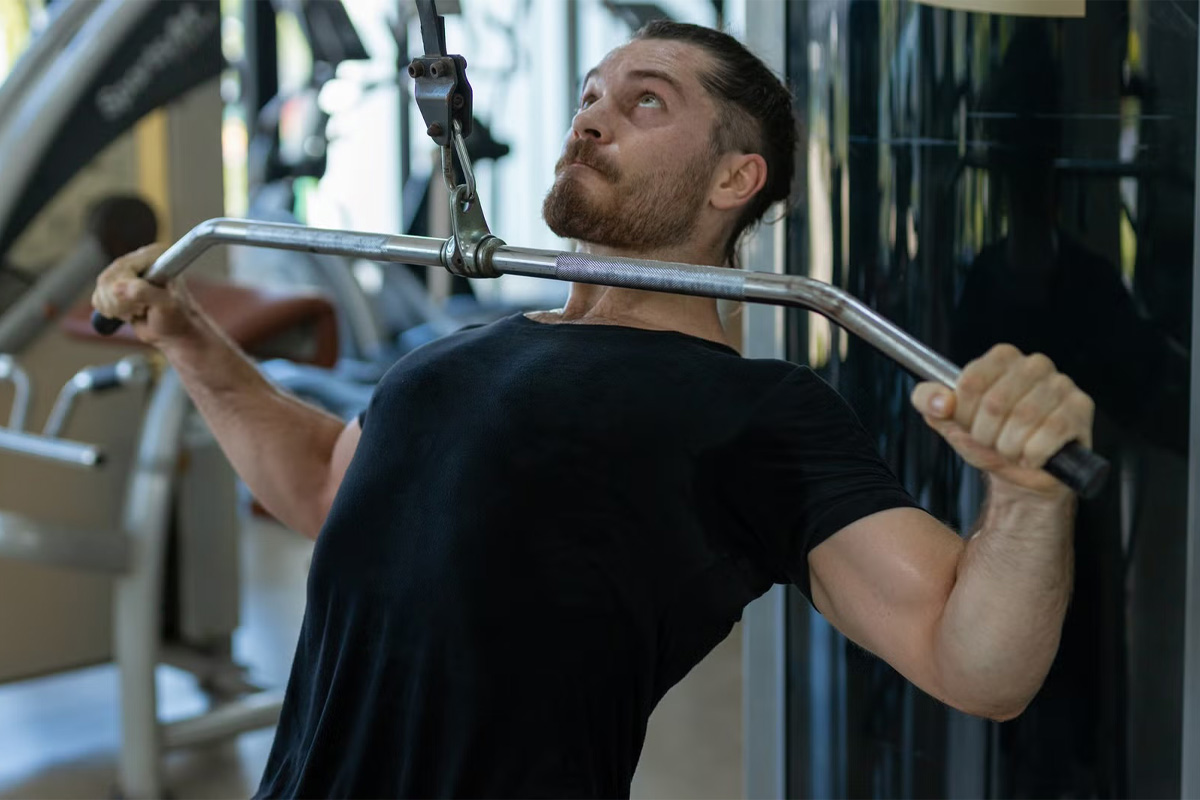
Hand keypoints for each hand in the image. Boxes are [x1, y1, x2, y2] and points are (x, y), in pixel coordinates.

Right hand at [92, 244, 202, 347]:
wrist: (175, 332)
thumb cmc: (177, 318)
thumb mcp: (166, 305)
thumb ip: (144, 293)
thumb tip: (116, 287)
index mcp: (156, 255)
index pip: (124, 268)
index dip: (126, 289)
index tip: (142, 306)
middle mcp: (140, 258)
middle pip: (108, 277)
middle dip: (120, 302)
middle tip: (140, 311)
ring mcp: (127, 271)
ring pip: (102, 286)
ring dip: (115, 307)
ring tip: (137, 312)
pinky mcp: (116, 284)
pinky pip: (98, 296)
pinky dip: (108, 309)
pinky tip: (127, 313)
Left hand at [911, 344, 1094, 497]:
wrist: (1021, 474)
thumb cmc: (988, 441)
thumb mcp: (950, 421)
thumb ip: (931, 402)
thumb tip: (942, 401)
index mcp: (1002, 358)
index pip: (970, 382)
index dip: (965, 414)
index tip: (969, 425)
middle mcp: (1034, 364)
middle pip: (995, 403)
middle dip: (986, 435)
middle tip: (992, 442)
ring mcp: (1061, 384)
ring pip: (1023, 419)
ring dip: (1010, 447)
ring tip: (1012, 449)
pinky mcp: (1080, 408)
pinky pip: (1050, 434)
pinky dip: (1033, 454)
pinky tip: (1033, 455)